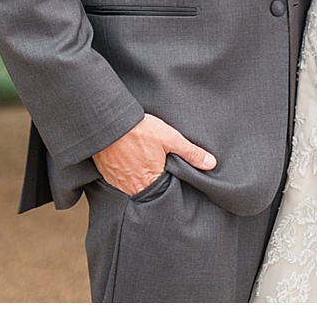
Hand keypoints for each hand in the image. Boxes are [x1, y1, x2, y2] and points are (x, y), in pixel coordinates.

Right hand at [93, 113, 214, 195]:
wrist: (109, 124)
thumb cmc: (139, 130)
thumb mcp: (170, 138)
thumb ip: (191, 153)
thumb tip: (210, 164)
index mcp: (151, 181)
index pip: (164, 192)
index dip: (169, 185)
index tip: (171, 177)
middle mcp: (132, 187)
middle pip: (147, 190)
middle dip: (153, 182)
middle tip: (155, 167)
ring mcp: (117, 182)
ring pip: (132, 186)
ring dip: (137, 178)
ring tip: (141, 163)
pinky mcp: (106, 174)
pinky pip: (118, 180)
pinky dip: (124, 174)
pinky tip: (128, 161)